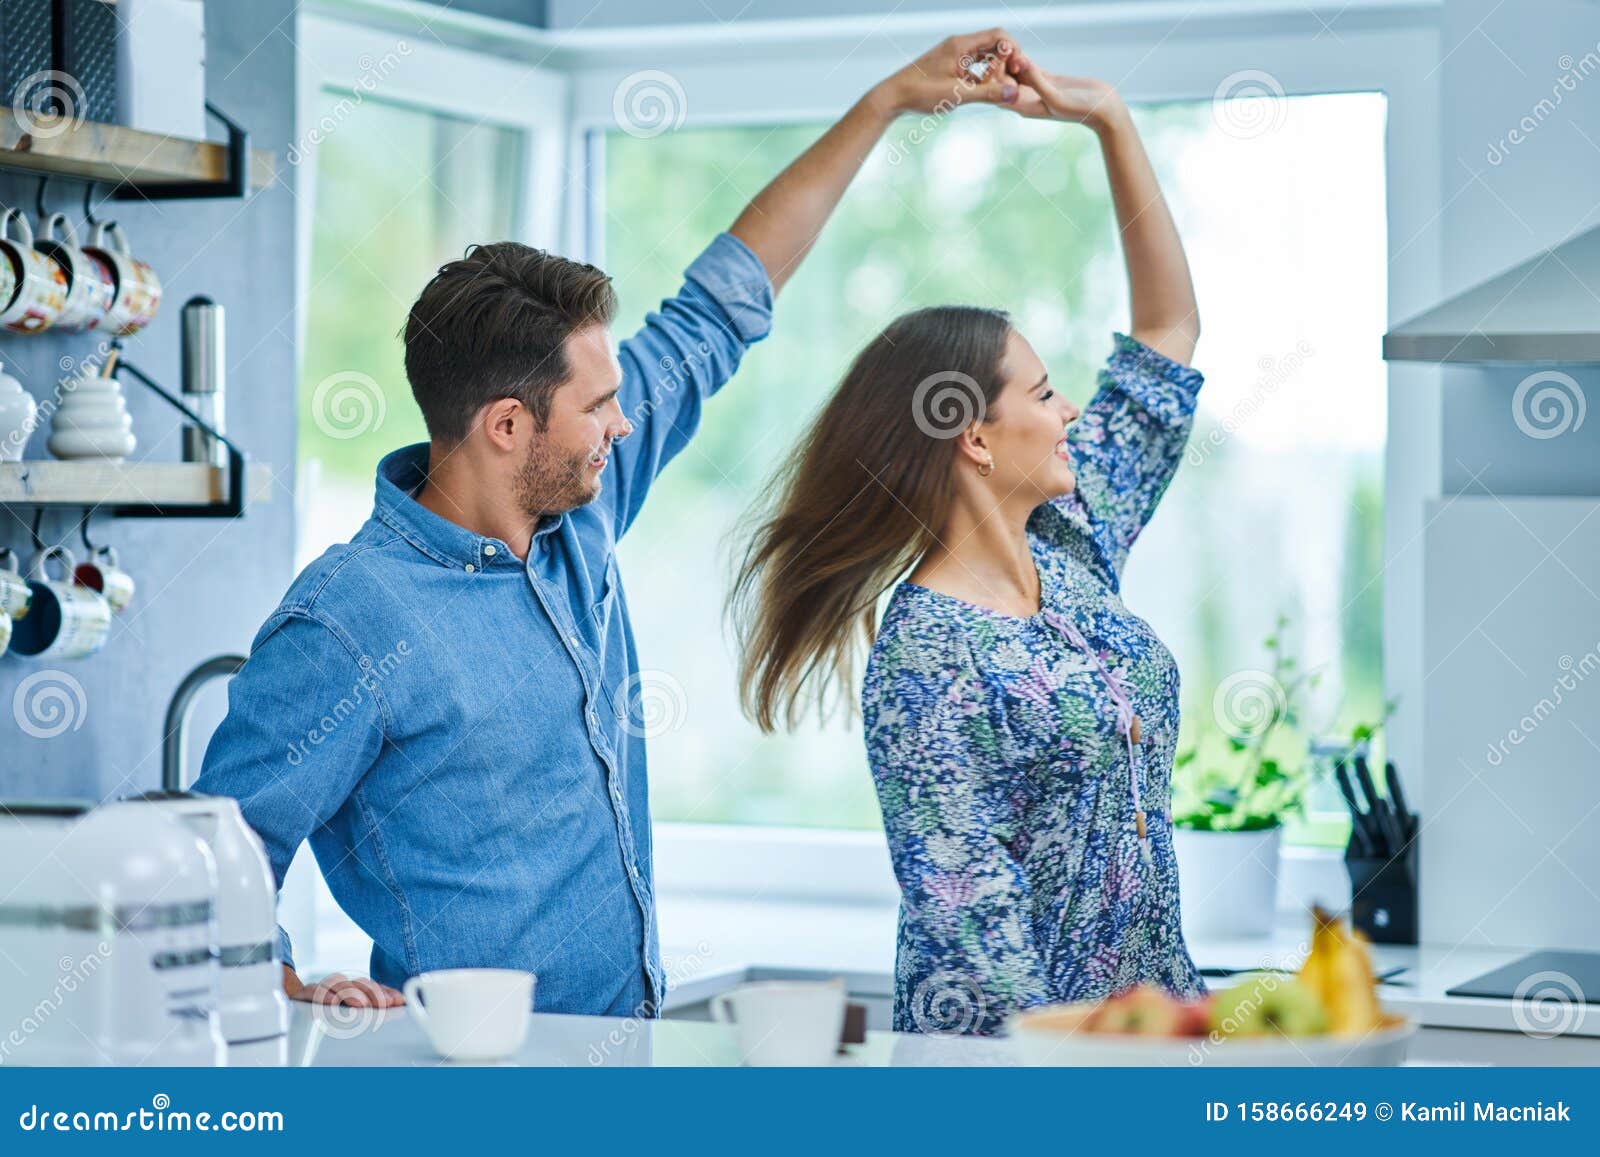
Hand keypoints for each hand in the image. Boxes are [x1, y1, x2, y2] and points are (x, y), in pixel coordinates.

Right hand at [283, 965, 404, 1008]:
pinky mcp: (303, 995)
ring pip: (338, 984)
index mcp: (353, 992)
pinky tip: (331, 1002)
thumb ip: (371, 1014)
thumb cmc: (325, 1018)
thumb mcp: (350, 1018)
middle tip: (384, 1005)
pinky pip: (313, 991)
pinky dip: (322, 995)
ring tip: (362, 1005)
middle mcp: (340, 988)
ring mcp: (323, 990)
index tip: (398, 1001)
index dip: (386, 993)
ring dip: (351, 993)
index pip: (373, 989)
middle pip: (359, 984)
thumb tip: (397, 1011)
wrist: (291, 1007)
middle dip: (374, 993)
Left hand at [872, 28, 1026, 115]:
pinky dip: (982, 76)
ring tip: (1000, 88)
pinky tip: (984, 92)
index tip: (1018, 68)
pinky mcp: (949, 66)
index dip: (1014, 49)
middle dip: (1007, 60)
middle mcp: (958, 45)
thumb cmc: (921, 93)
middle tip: (1013, 80)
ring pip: (984, 56)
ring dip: (995, 70)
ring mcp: (953, 55)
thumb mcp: (957, 94)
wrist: (893, 96)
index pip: (998, 35)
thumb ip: (987, 93)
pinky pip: (973, 66)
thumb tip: (1014, 93)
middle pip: (993, 44)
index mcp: (961, 45)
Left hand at [1000, 46, 1126, 131]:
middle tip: (1002, 51)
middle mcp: (1028, 100)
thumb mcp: (1056, 96)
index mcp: (1025, 107)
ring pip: (1018, 74)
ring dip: (1013, 62)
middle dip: (1001, 69)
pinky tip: (1019, 49)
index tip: (997, 63)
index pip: (1000, 93)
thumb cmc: (1080, 108)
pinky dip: (1025, 60)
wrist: (1102, 108)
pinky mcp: (1049, 80)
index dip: (995, 79)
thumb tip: (1021, 63)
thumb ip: (1038, 81)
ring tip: (1009, 48)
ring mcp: (1038, 90)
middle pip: (1006, 84)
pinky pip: (1031, 69)